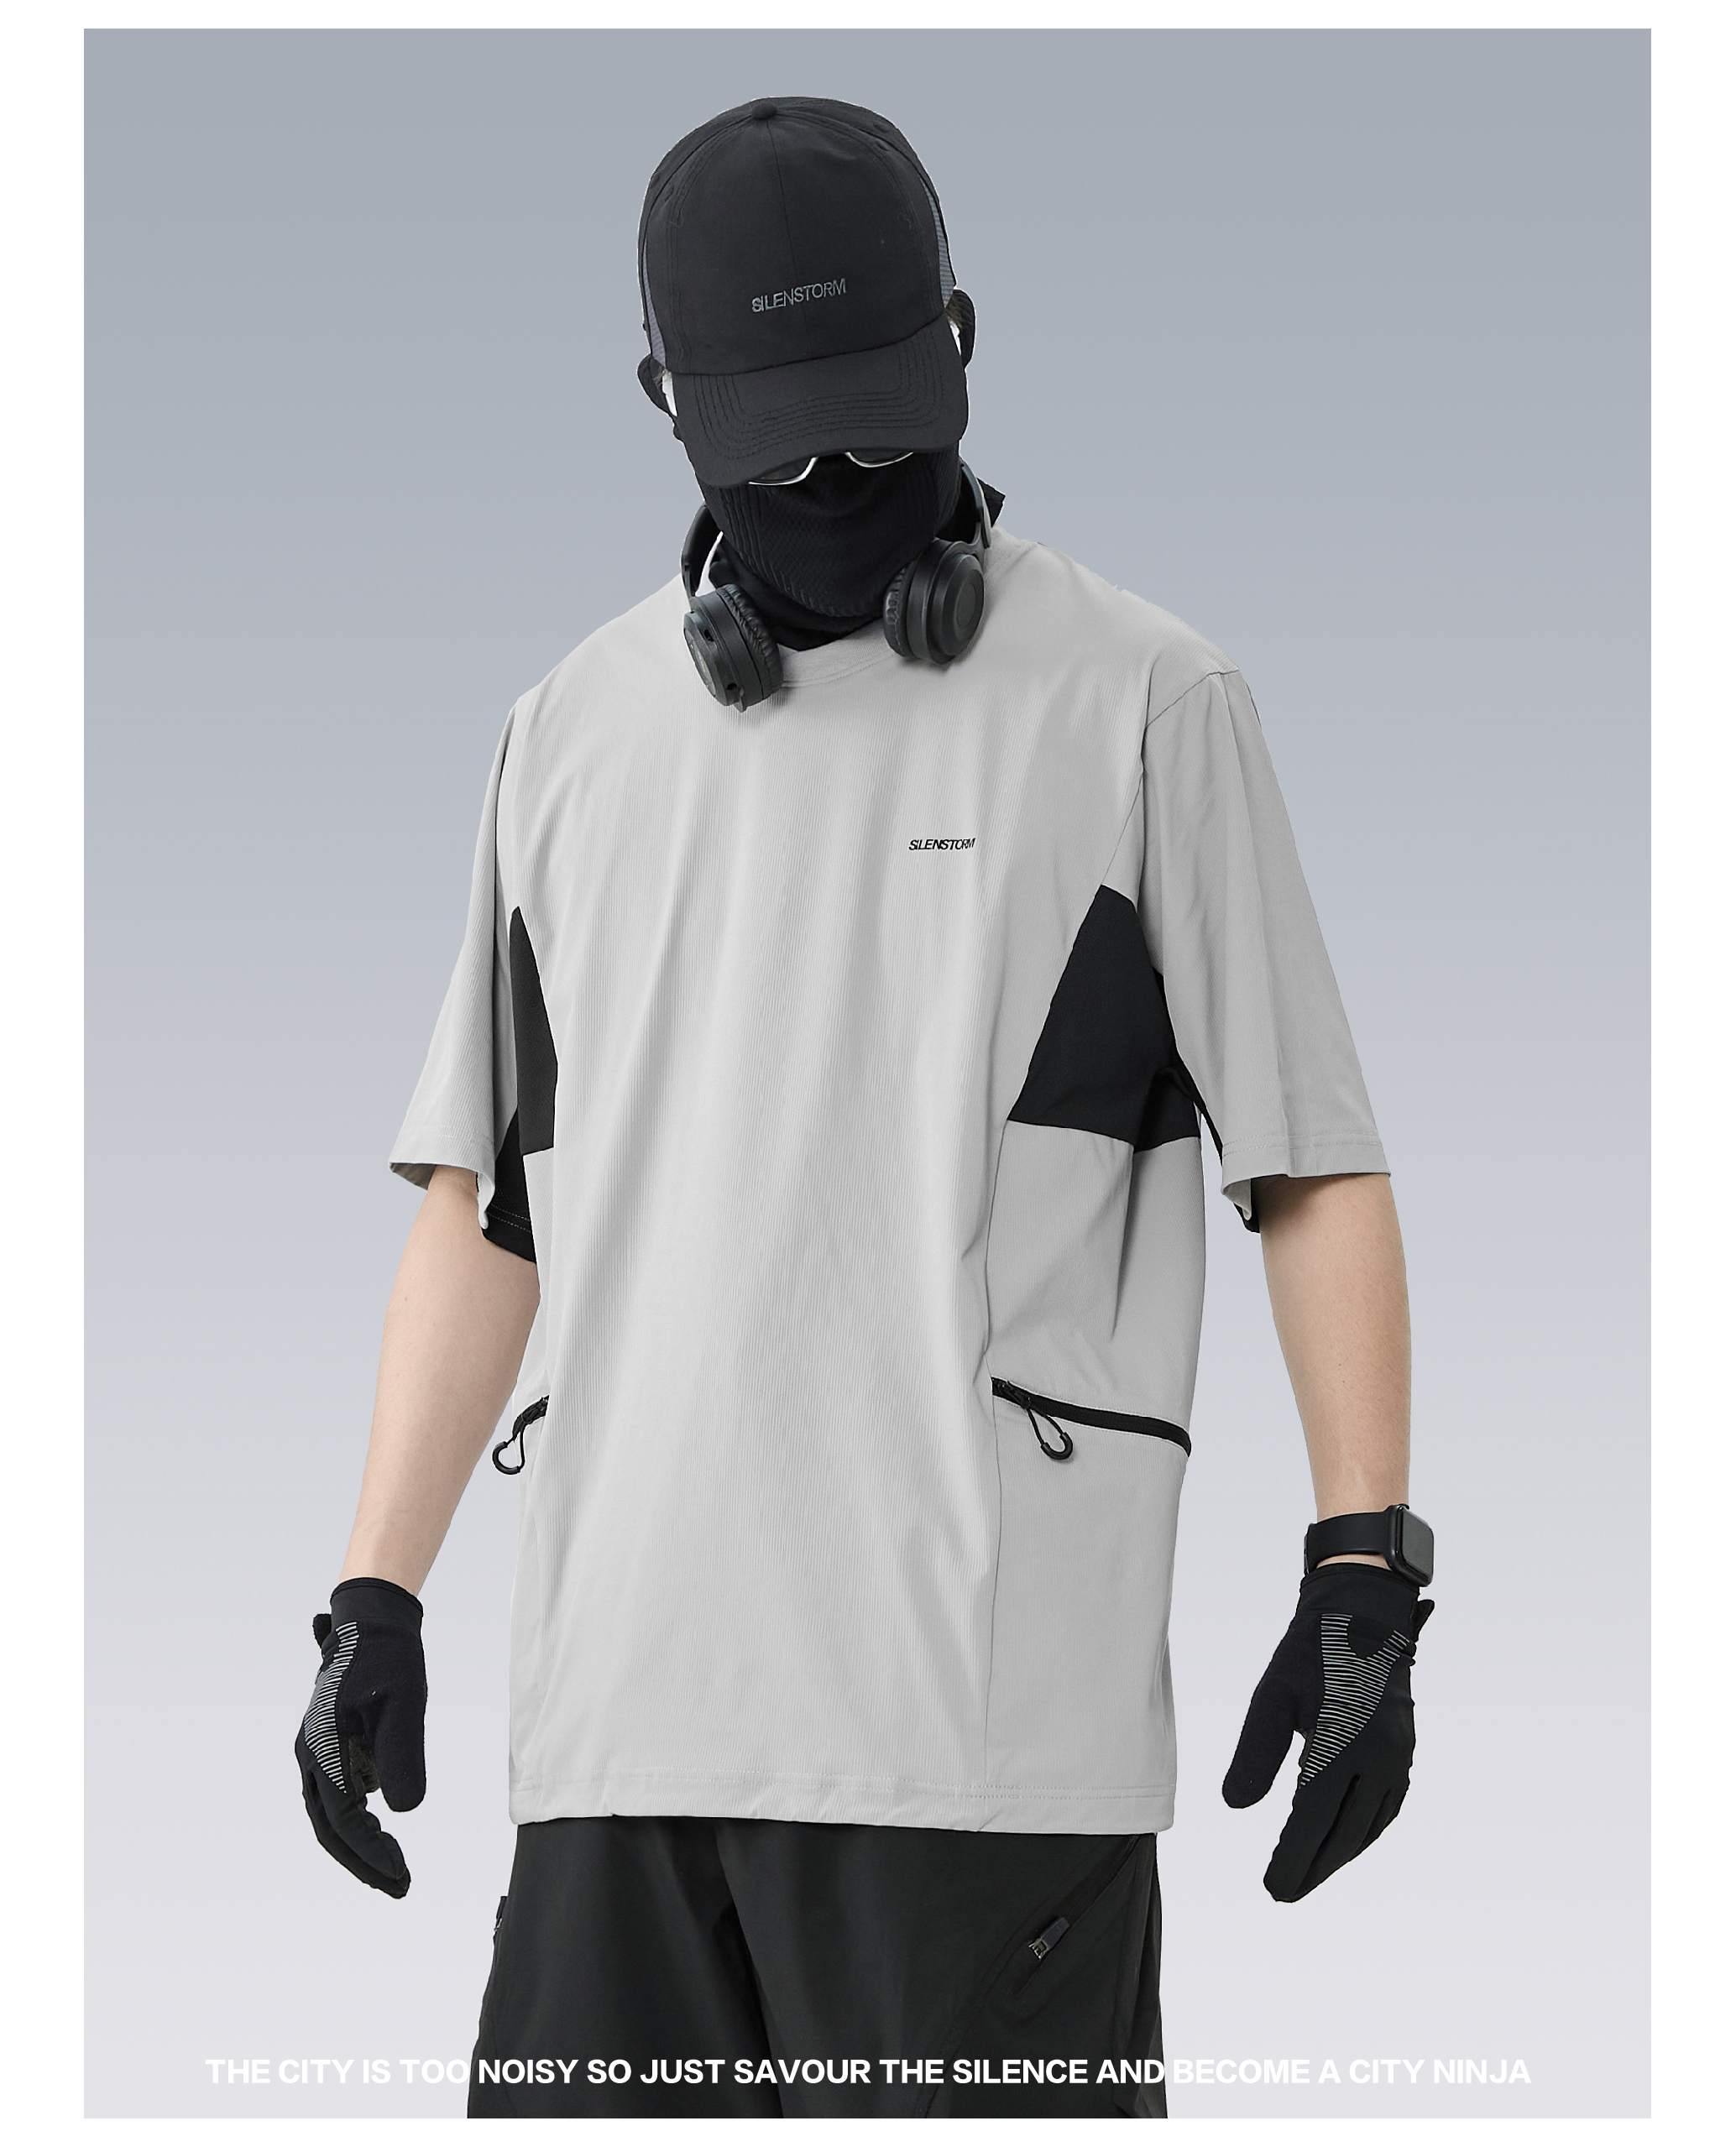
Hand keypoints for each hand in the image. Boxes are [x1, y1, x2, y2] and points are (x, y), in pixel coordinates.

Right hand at [294, 1577, 427, 1896]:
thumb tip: (403, 1812)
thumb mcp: (402, 1705)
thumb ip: (401, 1757)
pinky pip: (340, 1794)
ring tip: (394, 1869)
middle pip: (331, 1828)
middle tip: (400, 1886)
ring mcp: (318, 1751)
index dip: (373, 1853)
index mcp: (323, 1748)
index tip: (402, 1876)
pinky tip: (384, 1830)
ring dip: (359, 1844)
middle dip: (363, 1861)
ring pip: (332, 1814)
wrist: (372, 1621)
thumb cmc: (388, 1658)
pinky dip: (359, 1819)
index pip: (346, 1820)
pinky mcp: (331, 1746)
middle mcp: (312, 1755)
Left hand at [1222, 1564, 1432, 1901]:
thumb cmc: (1309, 1652)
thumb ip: (1255, 1754)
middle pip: (1343, 1832)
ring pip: (1369, 1825)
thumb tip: (1235, 1807)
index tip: (1271, 1887)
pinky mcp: (1403, 1752)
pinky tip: (1345, 1841)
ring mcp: (1396, 1756)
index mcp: (1341, 1743)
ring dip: (1340, 1855)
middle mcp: (1376, 1757)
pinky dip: (1364, 1831)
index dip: (1291, 1858)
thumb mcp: (1272, 1697)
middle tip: (1282, 1893)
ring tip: (1309, 1874)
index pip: (1312, 1819)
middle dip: (1312, 1867)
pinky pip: (1386, 1807)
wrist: (1362, 1614)